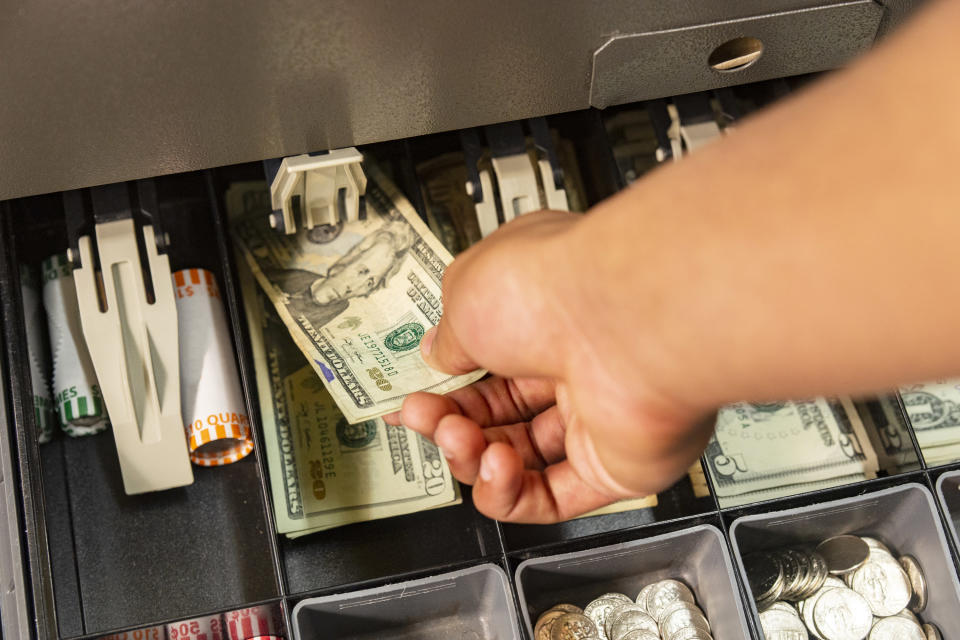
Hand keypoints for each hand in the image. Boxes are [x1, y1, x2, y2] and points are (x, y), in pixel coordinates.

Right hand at [384, 211, 715, 523]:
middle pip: (498, 414)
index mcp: (542, 312)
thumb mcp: (467, 295)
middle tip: (422, 419)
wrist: (624, 322)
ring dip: (472, 457)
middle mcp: (573, 361)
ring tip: (458, 439)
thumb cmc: (552, 288)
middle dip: (449, 422)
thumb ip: (448, 336)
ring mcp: (595, 415)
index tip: (410, 402)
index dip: (444, 388)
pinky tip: (492, 469)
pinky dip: (508, 493)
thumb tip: (438, 356)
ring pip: (519, 458)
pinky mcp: (613, 466)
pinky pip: (551, 497)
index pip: (485, 362)